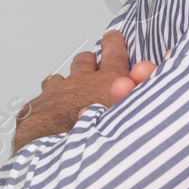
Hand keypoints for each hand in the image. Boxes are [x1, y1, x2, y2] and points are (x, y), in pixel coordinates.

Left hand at [11, 32, 168, 151]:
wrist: (56, 150)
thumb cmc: (94, 136)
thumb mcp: (130, 113)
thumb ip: (140, 88)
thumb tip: (148, 70)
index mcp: (109, 81)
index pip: (114, 53)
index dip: (114, 43)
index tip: (113, 37)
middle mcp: (82, 82)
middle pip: (85, 61)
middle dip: (90, 60)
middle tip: (94, 60)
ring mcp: (58, 92)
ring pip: (63, 76)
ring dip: (69, 80)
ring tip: (72, 86)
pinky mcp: (39, 105)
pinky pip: (44, 95)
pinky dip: (50, 98)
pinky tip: (52, 106)